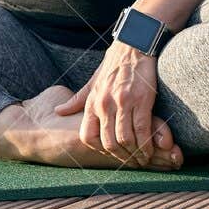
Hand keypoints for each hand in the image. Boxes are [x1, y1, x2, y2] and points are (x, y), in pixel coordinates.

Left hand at [54, 44, 173, 164]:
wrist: (134, 45)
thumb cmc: (113, 65)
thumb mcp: (93, 82)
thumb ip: (78, 100)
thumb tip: (58, 110)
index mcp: (92, 102)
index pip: (87, 136)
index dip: (99, 150)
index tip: (110, 154)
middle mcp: (105, 104)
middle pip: (108, 142)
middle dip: (120, 157)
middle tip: (131, 163)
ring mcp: (123, 102)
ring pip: (125, 139)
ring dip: (135, 153)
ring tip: (142, 159)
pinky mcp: (142, 100)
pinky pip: (142, 129)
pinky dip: (146, 144)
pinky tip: (150, 149)